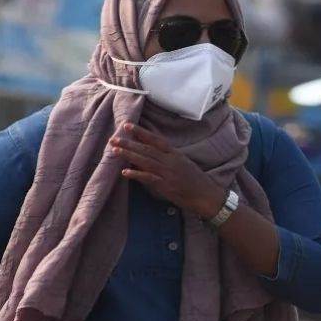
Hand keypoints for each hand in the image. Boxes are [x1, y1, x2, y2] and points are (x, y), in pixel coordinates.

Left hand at [111, 123, 225, 218]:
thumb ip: (168, 158)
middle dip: (129, 143)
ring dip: (129, 155)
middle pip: (147, 149)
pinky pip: (148, 178)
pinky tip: (125, 172)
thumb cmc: (196, 180)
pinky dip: (136, 175)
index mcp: (175, 154)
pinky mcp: (166, 186)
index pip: (156, 140)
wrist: (206, 195)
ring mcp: (168, 173)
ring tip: (114, 150)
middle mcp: (171, 161)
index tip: (127, 125)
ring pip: (145, 161)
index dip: (141, 132)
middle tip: (114, 138)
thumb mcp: (184, 164)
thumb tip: (150, 153)